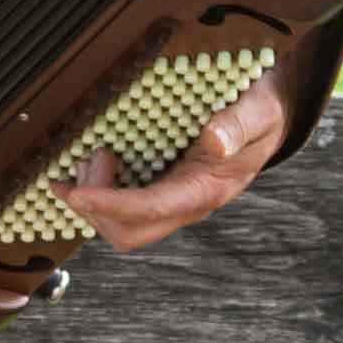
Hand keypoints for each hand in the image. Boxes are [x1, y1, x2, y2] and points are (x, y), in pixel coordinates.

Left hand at [54, 79, 285, 253]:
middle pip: (128, 232)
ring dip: (93, 197)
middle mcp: (185, 204)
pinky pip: (120, 207)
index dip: (111, 204)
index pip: (151, 210)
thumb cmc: (260, 112)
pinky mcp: (159, 190)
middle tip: (93, 157)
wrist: (265, 117)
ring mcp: (170, 201)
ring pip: (118, 224)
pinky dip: (96, 190)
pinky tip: (89, 164)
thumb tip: (215, 141)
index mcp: (206, 190)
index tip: (77, 192)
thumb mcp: (259, 111)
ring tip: (95, 154)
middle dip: (95, 204)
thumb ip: (239, 125)